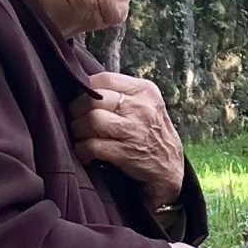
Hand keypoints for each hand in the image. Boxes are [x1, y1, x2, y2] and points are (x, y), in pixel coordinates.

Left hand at [72, 71, 185, 203]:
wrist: (170, 168)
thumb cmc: (152, 133)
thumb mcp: (147, 105)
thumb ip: (123, 93)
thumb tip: (86, 87)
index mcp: (145, 91)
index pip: (105, 79)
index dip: (86, 89)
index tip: (82, 100)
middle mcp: (141, 107)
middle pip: (94, 99)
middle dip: (78, 111)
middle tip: (77, 120)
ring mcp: (134, 130)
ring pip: (91, 120)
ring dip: (78, 130)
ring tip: (81, 136)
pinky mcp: (125, 152)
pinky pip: (91, 146)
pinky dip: (82, 150)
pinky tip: (85, 153)